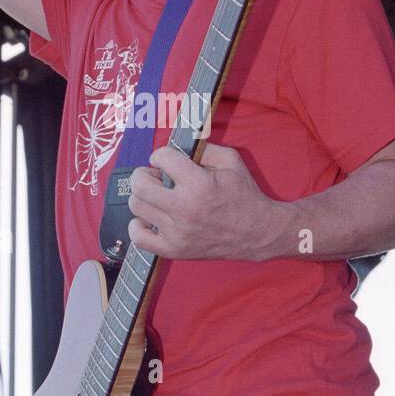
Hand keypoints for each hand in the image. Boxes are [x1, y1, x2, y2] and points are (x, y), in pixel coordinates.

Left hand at [127, 142, 280, 260]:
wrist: (257, 233)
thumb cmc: (244, 196)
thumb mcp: (231, 161)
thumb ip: (203, 148)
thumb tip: (177, 145)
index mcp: (199, 184)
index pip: (161, 158)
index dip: (162, 155)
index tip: (167, 160)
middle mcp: (185, 208)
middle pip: (139, 184)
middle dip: (144, 174)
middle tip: (156, 177)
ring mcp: (177, 232)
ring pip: (136, 206)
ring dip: (143, 197)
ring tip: (158, 197)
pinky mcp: (174, 249)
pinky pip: (138, 237)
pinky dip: (138, 225)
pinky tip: (151, 219)